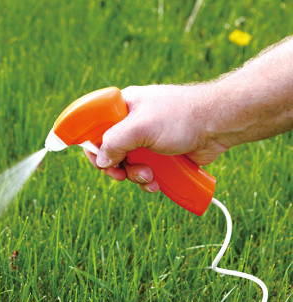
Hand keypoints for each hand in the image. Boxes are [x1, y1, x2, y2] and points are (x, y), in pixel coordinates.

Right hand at [87, 84, 227, 191]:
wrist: (219, 125)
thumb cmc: (181, 117)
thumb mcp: (139, 127)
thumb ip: (114, 143)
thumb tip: (101, 161)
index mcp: (123, 107)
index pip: (96, 126)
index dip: (93, 145)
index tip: (98, 161)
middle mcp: (133, 123)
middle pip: (110, 151)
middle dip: (116, 167)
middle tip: (122, 175)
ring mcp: (147, 139)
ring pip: (128, 165)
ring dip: (135, 175)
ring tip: (149, 176)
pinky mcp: (161, 154)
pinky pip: (145, 171)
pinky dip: (148, 180)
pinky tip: (157, 183)